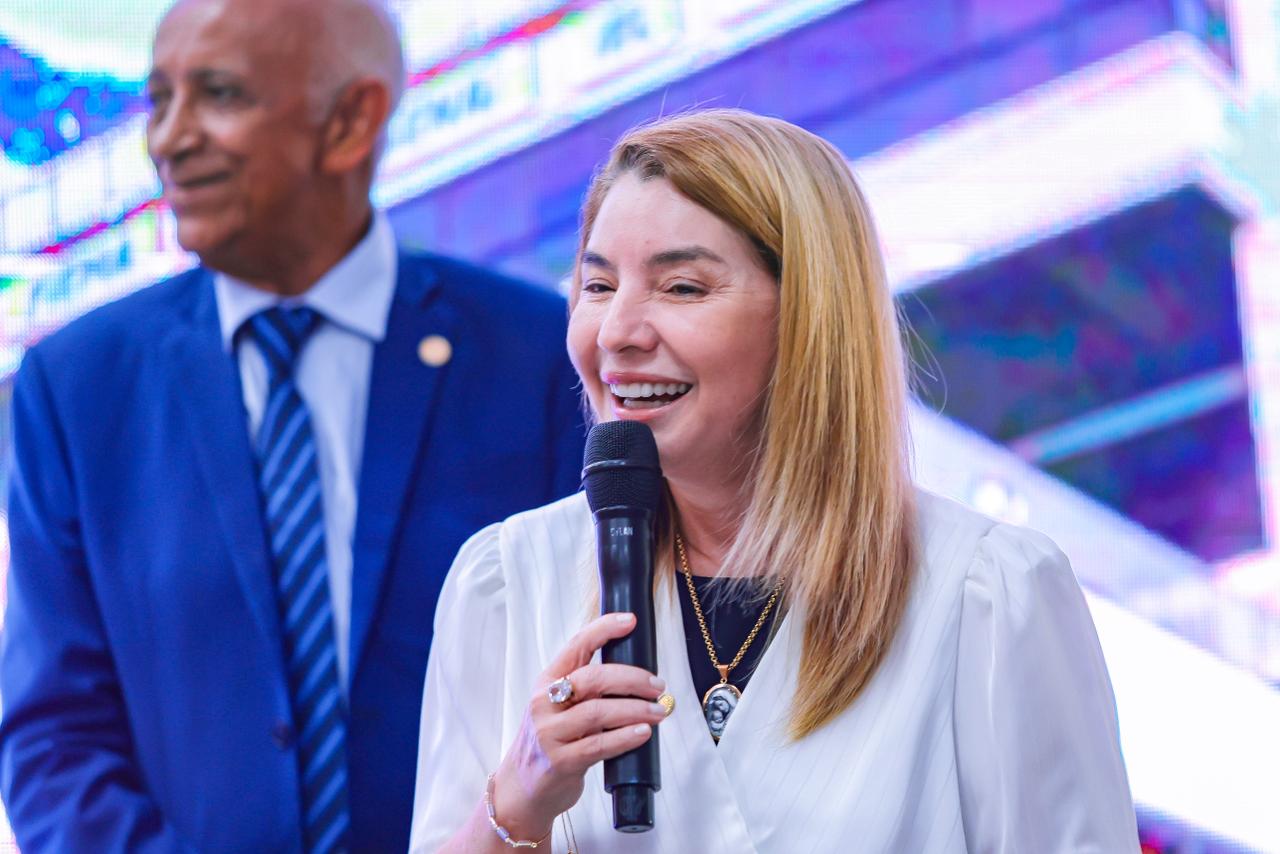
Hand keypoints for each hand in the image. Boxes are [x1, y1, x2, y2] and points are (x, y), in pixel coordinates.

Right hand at [490, 612, 668, 837]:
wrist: (520, 789)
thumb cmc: (549, 742)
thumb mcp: (558, 707)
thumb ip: (586, 690)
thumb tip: (638, 678)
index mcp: (547, 681)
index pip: (577, 645)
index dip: (604, 629)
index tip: (630, 620)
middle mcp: (545, 703)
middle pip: (594, 678)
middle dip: (632, 678)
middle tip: (658, 685)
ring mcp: (549, 733)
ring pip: (599, 711)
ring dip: (636, 709)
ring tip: (659, 711)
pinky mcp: (560, 762)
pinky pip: (599, 745)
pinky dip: (625, 737)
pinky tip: (643, 733)